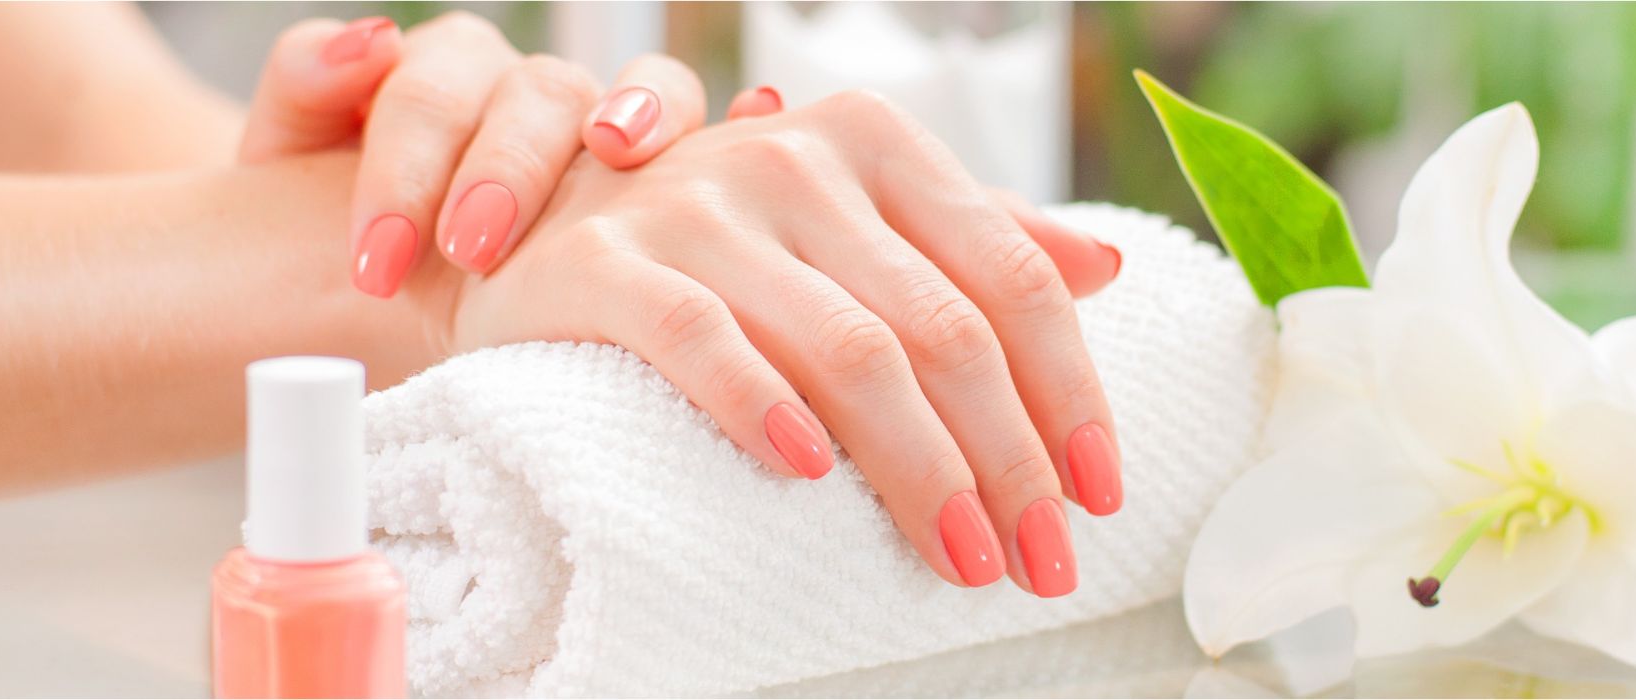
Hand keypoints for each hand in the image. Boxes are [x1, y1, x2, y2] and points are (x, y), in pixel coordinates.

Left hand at [235, 12, 707, 295]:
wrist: (376, 282)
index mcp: (451, 78)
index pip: (436, 88)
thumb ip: (308, 85)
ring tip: (622, 153)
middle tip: (472, 249)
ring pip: (649, 93)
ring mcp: (618, 134)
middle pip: (545, 92)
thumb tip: (367, 39)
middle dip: (509, 168)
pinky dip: (748, 122)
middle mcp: (540, 97)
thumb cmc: (349, 225)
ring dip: (640, 118)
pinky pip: (726, 135)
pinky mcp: (681, 183)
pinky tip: (761, 121)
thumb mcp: (291, 157)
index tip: (375, 262)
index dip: (403, 171)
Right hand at [442, 91, 1124, 596]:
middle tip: (1039, 560)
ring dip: (919, 469)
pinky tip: (809, 474)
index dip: (1068, 392)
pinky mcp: (605, 261)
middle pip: (943, 329)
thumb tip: (1104, 266)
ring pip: (845, 348)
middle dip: (1008, 461)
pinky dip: (758, 404)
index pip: (1010, 276)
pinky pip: (696, 336)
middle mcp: (796, 158)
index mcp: (876, 145)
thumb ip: (971, 240)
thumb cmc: (723, 255)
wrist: (531, 243)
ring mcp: (698, 204)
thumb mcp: (855, 228)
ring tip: (960, 558)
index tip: (1098, 493)